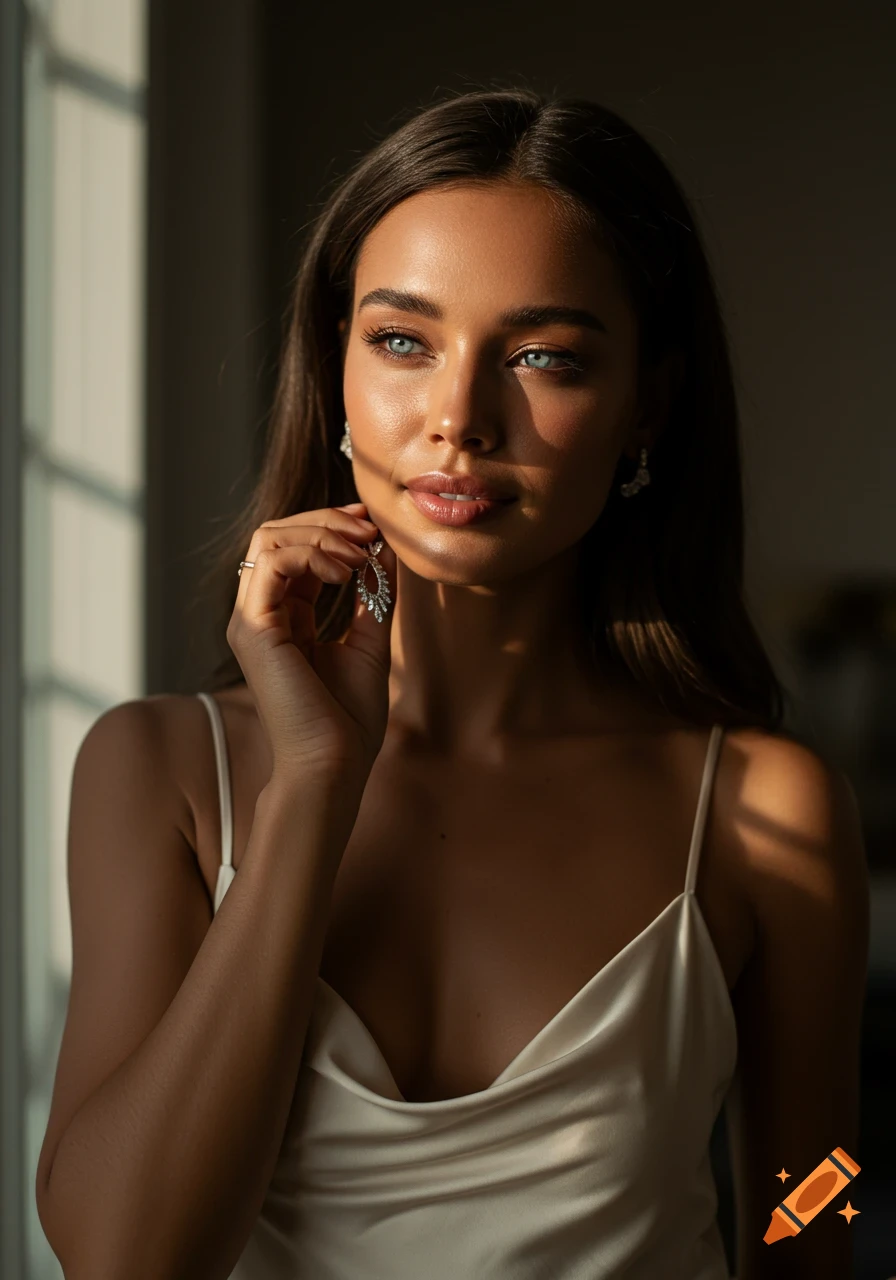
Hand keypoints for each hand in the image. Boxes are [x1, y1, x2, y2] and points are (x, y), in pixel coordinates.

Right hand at [226, 502, 396, 784]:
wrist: (333, 764)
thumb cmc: (349, 719)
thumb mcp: (371, 640)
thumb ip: (374, 594)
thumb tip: (385, 548)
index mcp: (283, 618)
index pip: (294, 549)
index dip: (332, 527)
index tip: (371, 525)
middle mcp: (259, 614)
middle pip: (277, 533)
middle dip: (327, 521)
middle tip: (369, 532)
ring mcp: (250, 620)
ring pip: (269, 539)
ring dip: (322, 534)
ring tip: (359, 555)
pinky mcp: (252, 628)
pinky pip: (272, 563)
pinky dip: (312, 554)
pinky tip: (344, 573)